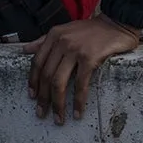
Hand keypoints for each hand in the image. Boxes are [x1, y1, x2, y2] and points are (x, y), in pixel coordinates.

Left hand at [22, 14, 140, 123]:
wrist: (117, 24)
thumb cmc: (92, 30)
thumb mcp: (65, 30)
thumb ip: (44, 40)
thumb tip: (25, 50)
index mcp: (53, 36)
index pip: (37, 62)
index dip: (33, 81)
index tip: (32, 96)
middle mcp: (61, 42)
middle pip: (46, 75)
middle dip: (43, 98)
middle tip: (42, 113)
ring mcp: (75, 50)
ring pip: (59, 82)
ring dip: (58, 104)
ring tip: (59, 118)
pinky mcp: (90, 58)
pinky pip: (80, 84)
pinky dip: (78, 101)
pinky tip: (77, 112)